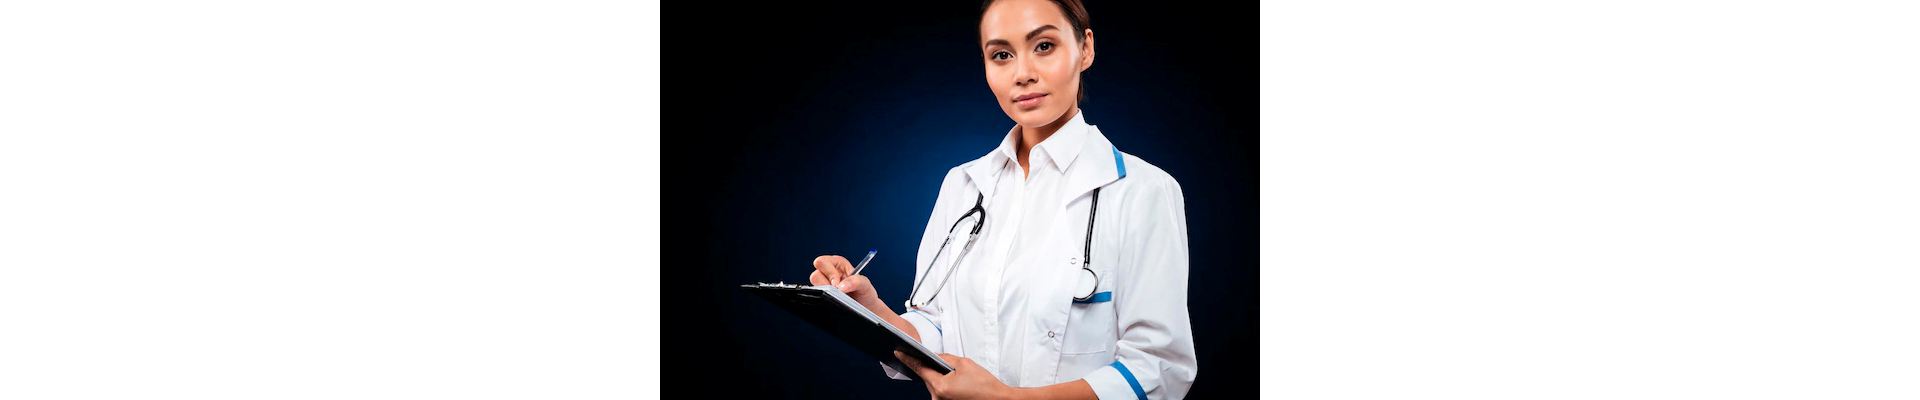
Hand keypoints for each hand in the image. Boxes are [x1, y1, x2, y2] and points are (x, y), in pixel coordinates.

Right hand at [810, 255, 880, 305]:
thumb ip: (856, 281)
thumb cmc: (865, 294)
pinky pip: (816, 299)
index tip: (837, 284)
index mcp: (837, 264)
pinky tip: (835, 304)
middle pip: (815, 276)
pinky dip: (824, 302)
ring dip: (826, 295)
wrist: (866, 309)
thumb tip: (840, 286)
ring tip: (839, 299)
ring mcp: (823, 287)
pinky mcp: (822, 297)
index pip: (822, 262)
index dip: (828, 273)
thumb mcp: (865, 285)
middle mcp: (827, 274)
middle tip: (838, 292)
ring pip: (815, 289)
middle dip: (826, 285)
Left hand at [895, 351, 1014, 399]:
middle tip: (941, 362)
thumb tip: (935, 356)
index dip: (909, 359)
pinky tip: (956, 382)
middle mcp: (938, 398)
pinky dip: (944, 384)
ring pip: (934, 385)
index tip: (899, 353)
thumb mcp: (964, 364)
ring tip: (956, 374)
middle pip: (927, 377)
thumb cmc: (984, 385)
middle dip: (931, 368)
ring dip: (939, 377)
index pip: (920, 369)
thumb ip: (945, 358)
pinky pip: (940, 391)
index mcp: (940, 386)